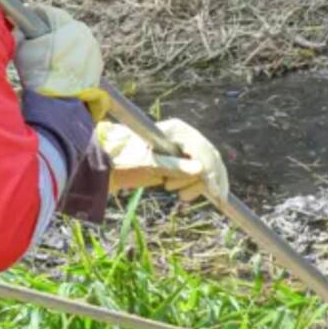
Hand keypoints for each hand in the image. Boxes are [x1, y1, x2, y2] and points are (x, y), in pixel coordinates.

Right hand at [13, 4, 109, 119]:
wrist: (59, 104)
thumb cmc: (40, 75)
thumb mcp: (22, 50)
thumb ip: (20, 34)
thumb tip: (19, 29)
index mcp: (69, 26)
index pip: (49, 13)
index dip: (34, 16)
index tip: (25, 22)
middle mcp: (86, 35)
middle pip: (63, 27)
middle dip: (49, 31)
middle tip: (35, 41)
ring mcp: (94, 51)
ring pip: (74, 42)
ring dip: (62, 45)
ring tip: (48, 57)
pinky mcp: (97, 66)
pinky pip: (82, 56)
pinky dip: (71, 59)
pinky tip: (60, 69)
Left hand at [99, 117, 227, 203]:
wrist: (111, 164)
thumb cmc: (127, 159)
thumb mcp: (151, 164)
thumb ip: (176, 166)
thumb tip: (202, 170)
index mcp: (178, 130)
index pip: (204, 150)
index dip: (212, 172)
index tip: (216, 193)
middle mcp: (185, 136)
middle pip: (210, 159)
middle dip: (208, 180)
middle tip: (201, 198)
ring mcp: (184, 148)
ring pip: (205, 169)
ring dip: (195, 185)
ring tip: (174, 192)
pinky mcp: (181, 161)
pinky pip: (198, 174)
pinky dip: (195, 186)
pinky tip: (184, 196)